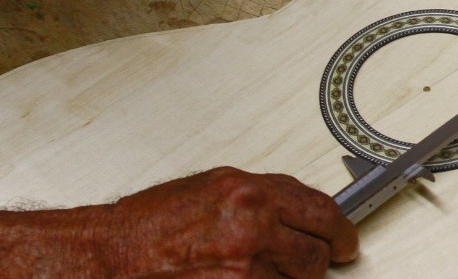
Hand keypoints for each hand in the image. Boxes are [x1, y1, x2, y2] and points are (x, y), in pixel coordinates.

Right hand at [90, 167, 357, 277]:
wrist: (112, 256)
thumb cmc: (150, 223)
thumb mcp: (214, 188)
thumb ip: (263, 196)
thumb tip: (300, 209)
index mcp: (250, 194)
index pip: (323, 212)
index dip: (341, 231)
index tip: (345, 240)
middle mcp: (252, 229)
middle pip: (317, 254)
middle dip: (314, 260)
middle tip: (305, 262)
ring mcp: (244, 271)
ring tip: (248, 269)